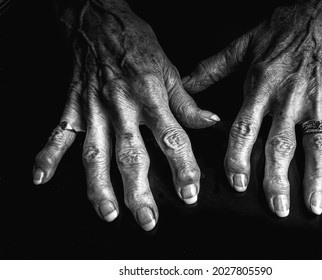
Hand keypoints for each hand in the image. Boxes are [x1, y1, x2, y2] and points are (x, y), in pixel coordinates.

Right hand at [33, 0, 218, 229]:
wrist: (98, 20)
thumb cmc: (136, 44)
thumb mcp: (170, 69)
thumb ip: (187, 102)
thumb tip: (210, 123)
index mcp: (151, 97)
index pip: (172, 138)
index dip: (182, 168)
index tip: (189, 193)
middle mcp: (122, 108)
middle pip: (132, 155)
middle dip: (140, 191)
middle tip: (148, 219)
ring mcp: (93, 110)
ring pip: (95, 154)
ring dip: (99, 187)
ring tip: (108, 213)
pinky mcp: (72, 108)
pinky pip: (57, 134)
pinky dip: (46, 156)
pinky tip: (40, 179)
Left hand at [183, 0, 321, 216]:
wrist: (316, 16)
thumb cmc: (277, 33)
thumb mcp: (241, 46)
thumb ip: (212, 68)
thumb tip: (185, 83)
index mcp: (260, 88)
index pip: (246, 128)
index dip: (240, 156)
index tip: (237, 181)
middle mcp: (288, 99)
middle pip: (281, 144)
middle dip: (278, 178)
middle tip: (276, 206)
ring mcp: (315, 102)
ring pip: (316, 144)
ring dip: (316, 177)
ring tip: (313, 205)